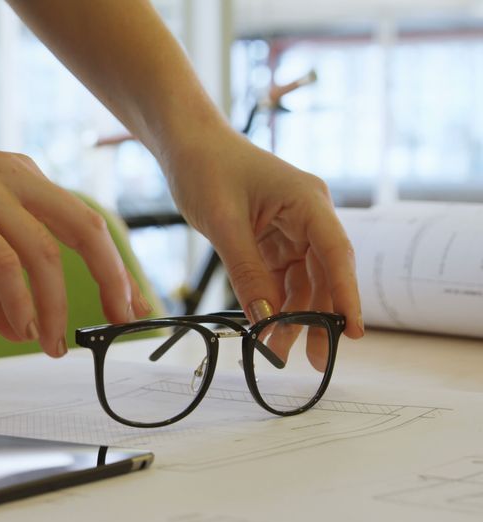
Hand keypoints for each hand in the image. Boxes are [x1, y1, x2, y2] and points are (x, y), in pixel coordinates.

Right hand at [0, 117, 150, 357]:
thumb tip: (21, 330)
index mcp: (22, 181)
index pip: (84, 224)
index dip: (113, 267)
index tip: (129, 305)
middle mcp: (14, 179)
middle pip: (85, 230)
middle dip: (111, 280)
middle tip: (120, 324)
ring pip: (44, 253)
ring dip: (55, 307)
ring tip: (54, 345)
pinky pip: (1, 260)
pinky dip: (18, 298)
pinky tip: (21, 327)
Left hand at [166, 131, 363, 368]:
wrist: (185, 143)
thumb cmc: (205, 167)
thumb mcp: (223, 224)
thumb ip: (247, 272)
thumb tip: (266, 319)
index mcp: (308, 201)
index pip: (337, 253)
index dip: (346, 295)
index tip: (352, 332)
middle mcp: (308, 214)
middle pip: (324, 274)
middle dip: (317, 317)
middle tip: (313, 360)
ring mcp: (293, 226)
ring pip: (303, 281)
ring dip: (292, 315)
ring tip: (276, 352)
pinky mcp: (273, 237)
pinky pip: (281, 275)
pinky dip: (274, 301)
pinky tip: (266, 327)